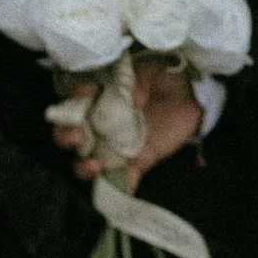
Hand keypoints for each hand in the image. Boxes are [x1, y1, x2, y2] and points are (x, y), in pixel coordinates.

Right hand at [53, 59, 203, 191]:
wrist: (192, 98)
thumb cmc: (164, 79)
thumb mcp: (150, 70)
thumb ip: (138, 81)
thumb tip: (134, 102)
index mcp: (97, 103)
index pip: (73, 105)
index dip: (73, 101)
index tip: (87, 94)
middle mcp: (98, 127)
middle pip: (68, 138)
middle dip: (66, 138)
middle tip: (77, 137)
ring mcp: (113, 148)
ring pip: (85, 163)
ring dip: (82, 167)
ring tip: (94, 166)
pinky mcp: (135, 163)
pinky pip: (120, 180)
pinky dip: (120, 186)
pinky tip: (125, 184)